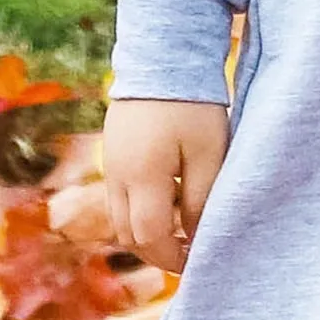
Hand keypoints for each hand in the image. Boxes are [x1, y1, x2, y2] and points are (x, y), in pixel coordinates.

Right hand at [102, 98, 230, 266]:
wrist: (162, 58)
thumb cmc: (193, 105)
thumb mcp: (209, 154)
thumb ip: (200, 200)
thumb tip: (194, 237)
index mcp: (142, 177)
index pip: (149, 237)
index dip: (172, 257)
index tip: (197, 261)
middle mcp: (117, 176)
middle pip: (128, 235)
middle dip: (156, 252)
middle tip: (189, 254)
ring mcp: (110, 165)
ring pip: (119, 219)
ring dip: (146, 233)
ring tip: (180, 231)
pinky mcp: (111, 154)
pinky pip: (118, 198)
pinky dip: (138, 212)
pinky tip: (167, 202)